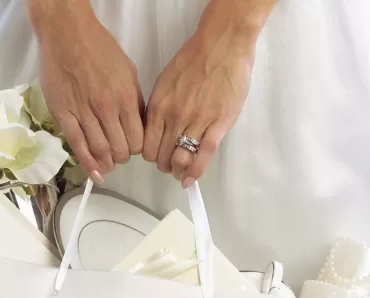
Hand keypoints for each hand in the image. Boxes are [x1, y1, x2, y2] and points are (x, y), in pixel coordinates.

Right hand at [27, 0, 144, 182]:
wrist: (66, 33)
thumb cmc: (98, 47)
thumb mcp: (128, 70)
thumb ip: (134, 99)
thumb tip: (138, 123)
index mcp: (125, 98)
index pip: (137, 140)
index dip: (137, 148)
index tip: (132, 146)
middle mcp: (106, 109)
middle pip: (120, 150)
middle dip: (122, 157)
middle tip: (119, 155)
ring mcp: (83, 113)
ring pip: (99, 151)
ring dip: (106, 163)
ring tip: (107, 164)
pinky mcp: (64, 114)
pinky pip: (77, 145)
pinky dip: (87, 164)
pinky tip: (94, 174)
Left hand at [143, 4, 262, 186]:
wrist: (222, 45)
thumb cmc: (194, 59)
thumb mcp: (166, 81)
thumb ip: (160, 107)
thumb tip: (156, 128)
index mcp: (159, 106)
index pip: (147, 145)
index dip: (152, 155)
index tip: (158, 155)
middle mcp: (175, 117)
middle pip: (162, 156)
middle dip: (165, 165)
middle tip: (171, 166)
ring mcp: (197, 122)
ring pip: (181, 158)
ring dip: (179, 169)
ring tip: (182, 172)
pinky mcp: (218, 124)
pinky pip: (204, 154)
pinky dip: (196, 171)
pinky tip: (191, 179)